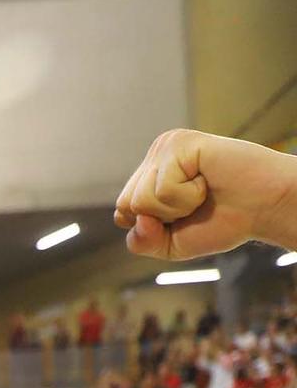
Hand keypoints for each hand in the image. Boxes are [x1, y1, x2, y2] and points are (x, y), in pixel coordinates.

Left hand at [114, 129, 296, 258]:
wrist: (266, 208)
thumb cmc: (223, 221)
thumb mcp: (171, 244)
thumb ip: (142, 241)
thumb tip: (134, 219)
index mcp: (148, 177)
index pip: (122, 213)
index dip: (152, 227)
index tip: (185, 217)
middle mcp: (153, 158)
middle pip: (126, 206)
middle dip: (163, 218)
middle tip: (197, 204)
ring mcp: (165, 147)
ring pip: (141, 200)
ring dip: (177, 207)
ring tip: (203, 192)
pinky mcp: (180, 143)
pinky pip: (162, 190)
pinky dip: (188, 196)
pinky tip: (207, 181)